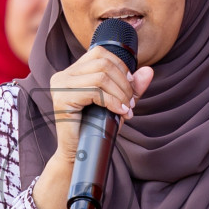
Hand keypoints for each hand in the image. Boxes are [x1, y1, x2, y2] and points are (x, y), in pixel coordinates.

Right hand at [32, 47, 153, 208]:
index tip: (130, 88)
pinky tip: (119, 112)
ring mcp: (60, 86)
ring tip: (126, 109)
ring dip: (120, 93)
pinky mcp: (62, 99)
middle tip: (130, 103)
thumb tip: (148, 70)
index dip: (121, 67)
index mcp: (73, 72)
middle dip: (124, 83)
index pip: (101, 53)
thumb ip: (132, 87)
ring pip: (101, 76)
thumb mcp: (118, 104)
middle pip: (103, 63)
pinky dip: (112, 101)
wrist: (79, 154)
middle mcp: (63, 75)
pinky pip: (94, 90)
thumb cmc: (96, 129)